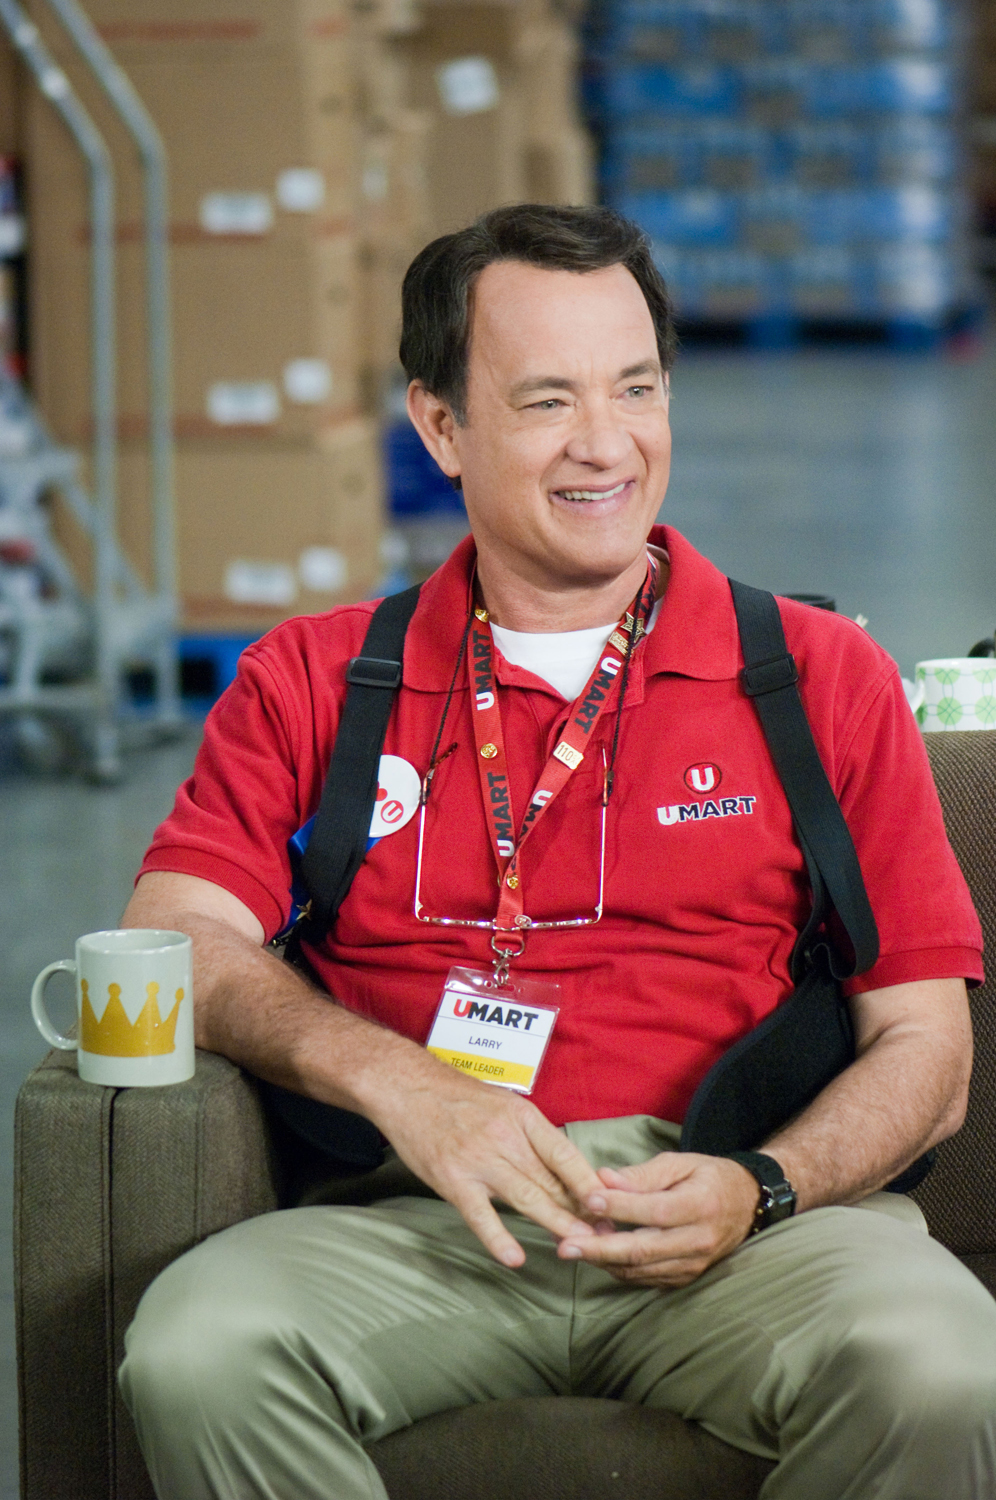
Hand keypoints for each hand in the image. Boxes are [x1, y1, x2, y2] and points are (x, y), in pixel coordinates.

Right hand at [369, 1057, 605, 1267]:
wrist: (406, 1087)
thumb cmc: (456, 1097)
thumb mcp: (503, 1104)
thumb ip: (529, 1136)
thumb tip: (563, 1169)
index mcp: (522, 1117)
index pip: (565, 1153)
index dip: (588, 1181)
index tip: (611, 1202)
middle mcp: (505, 1138)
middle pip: (551, 1180)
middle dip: (581, 1210)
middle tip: (608, 1233)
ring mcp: (479, 1160)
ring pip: (527, 1198)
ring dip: (557, 1224)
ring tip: (582, 1246)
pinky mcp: (453, 1180)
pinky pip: (481, 1215)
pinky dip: (499, 1238)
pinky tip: (516, 1258)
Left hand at [557, 1152, 759, 1287]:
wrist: (746, 1205)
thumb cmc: (708, 1177)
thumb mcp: (680, 1163)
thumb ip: (642, 1174)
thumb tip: (604, 1180)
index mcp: (701, 1205)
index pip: (655, 1210)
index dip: (620, 1207)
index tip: (588, 1200)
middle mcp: (699, 1241)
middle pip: (643, 1251)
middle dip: (599, 1250)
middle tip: (565, 1247)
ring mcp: (693, 1265)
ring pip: (640, 1270)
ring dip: (604, 1260)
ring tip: (573, 1246)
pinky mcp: (686, 1279)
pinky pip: (646, 1279)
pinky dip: (618, 1268)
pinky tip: (597, 1253)